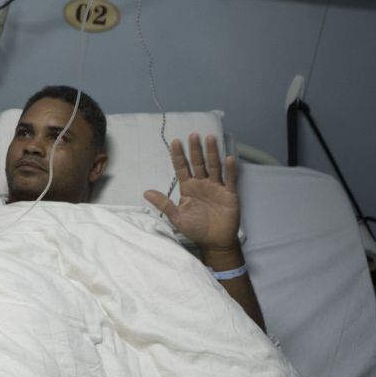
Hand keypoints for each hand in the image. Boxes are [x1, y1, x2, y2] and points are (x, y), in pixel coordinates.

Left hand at [144, 133, 240, 252]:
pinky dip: (229, 170)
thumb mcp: (176, 217)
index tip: (175, 141)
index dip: (178, 155)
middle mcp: (202, 184)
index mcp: (188, 187)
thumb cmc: (195, 228)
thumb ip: (163, 204)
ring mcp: (216, 187)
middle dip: (195, 149)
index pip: (182, 168)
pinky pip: (229, 179)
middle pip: (198, 163)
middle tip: (193, 135)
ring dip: (212, 153)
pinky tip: (228, 158)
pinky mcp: (229, 194)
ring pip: (214, 167)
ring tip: (210, 138)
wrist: (214, 241)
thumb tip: (146, 192)